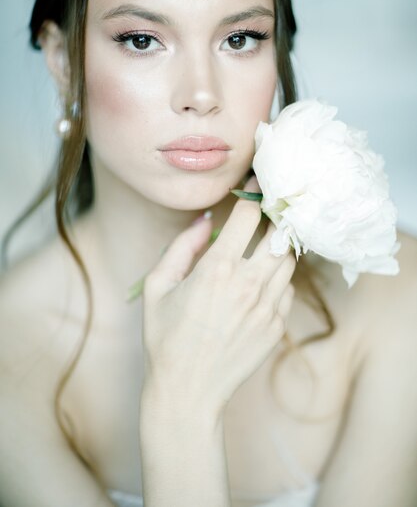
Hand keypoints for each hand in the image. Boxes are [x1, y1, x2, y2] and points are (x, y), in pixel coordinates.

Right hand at [141, 176, 294, 414]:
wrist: (188, 391)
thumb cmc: (165, 338)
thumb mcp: (159, 287)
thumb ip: (182, 247)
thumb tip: (206, 220)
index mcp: (218, 270)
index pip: (248, 216)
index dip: (252, 195)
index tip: (254, 186)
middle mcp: (249, 285)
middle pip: (279, 234)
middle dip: (273, 218)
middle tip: (264, 213)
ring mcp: (268, 308)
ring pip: (289, 261)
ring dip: (277, 248)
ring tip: (262, 247)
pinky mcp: (277, 327)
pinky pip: (287, 291)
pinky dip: (278, 280)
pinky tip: (259, 285)